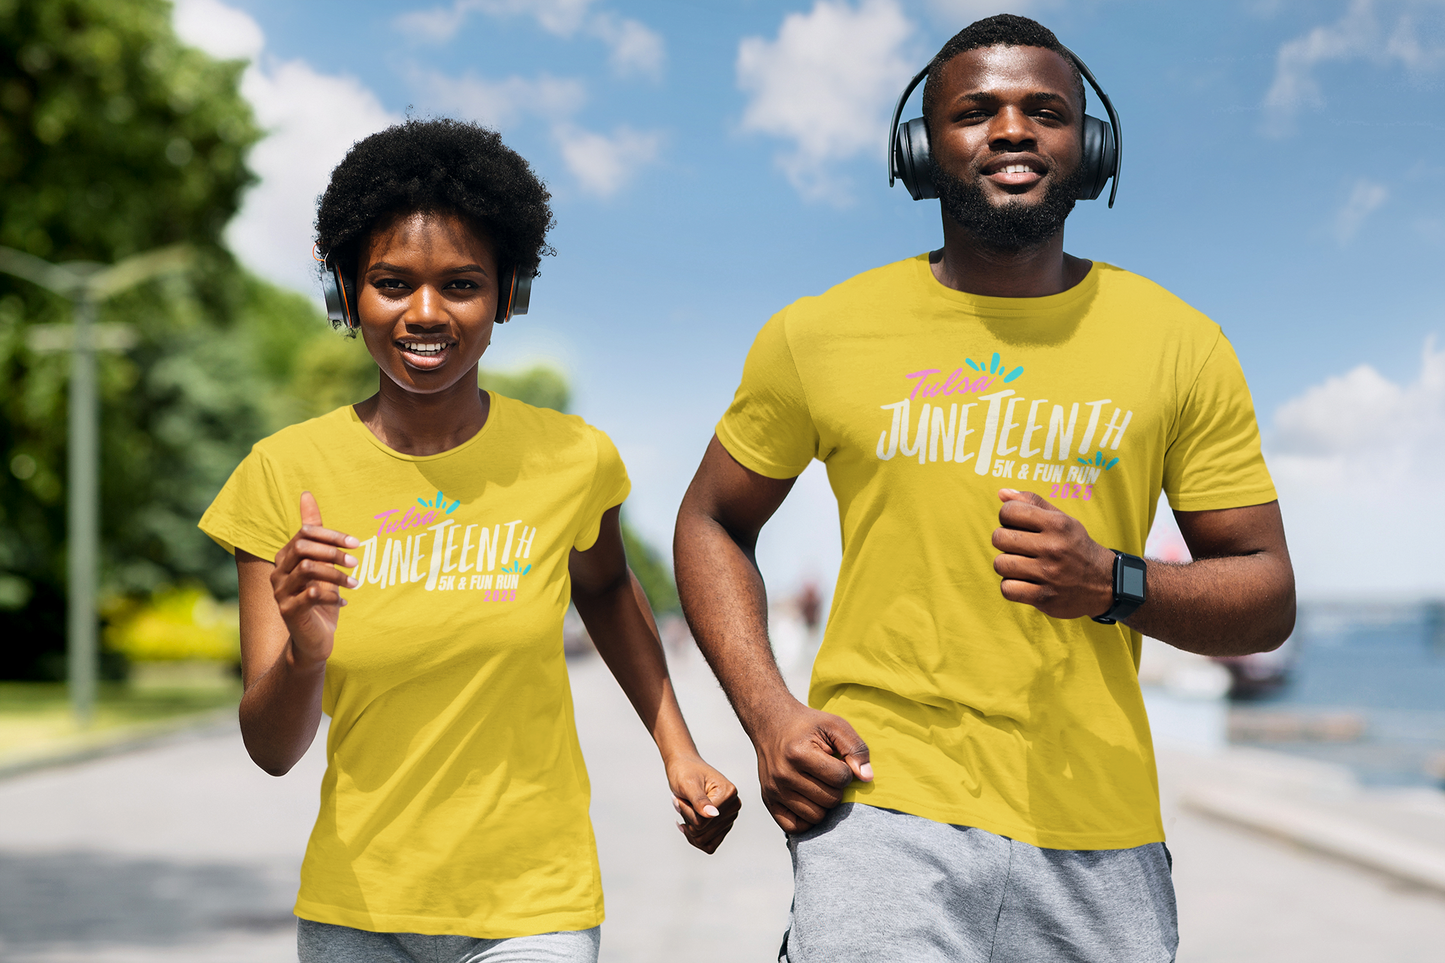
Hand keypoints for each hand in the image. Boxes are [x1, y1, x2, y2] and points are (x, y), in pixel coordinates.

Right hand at [270, 492, 359, 666]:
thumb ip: (315, 533)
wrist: (313, 639)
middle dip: (333, 552)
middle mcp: (278, 572)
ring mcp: (280, 592)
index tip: (356, 543)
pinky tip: (344, 601)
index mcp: (285, 557)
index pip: (305, 534)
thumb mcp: (322, 563)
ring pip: (308, 569)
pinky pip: (311, 594)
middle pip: (303, 548)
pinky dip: (332, 596)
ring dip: (336, 574)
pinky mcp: (288, 611)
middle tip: (357, 562)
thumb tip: (306, 494)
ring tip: (355, 583)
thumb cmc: (319, 597)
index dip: (331, 535)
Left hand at [667, 755, 741, 853]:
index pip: (703, 821)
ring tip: (685, 808)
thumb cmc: (685, 771)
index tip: (679, 797)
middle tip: (681, 801)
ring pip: (704, 840)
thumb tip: (713, 815)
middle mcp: (734, 806)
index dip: (686, 812)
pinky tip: (686, 824)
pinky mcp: (723, 825)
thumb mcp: (688, 784)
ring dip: (689, 827)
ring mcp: (729, 817)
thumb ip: (700, 800)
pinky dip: (695, 838)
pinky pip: (709, 845)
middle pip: (703, 832)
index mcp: (729, 794)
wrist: (685, 766)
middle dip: (687, 819)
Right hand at [754, 702, 871, 833]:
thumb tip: (867, 777)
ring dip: (824, 803)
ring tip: (819, 785)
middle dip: (836, 788)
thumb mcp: (834, 725)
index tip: (837, 761)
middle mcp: (783, 775)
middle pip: (830, 800)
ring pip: (815, 816)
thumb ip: (855, 748)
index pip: (840, 778)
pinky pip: (794, 827)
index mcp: (798, 754)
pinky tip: (809, 800)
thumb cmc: (806, 725)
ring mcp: (774, 790)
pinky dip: (806, 819)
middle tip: (828, 773)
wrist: (771, 724)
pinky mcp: (768, 801)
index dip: (846, 771)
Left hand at [992, 488, 1114, 618]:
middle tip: (1018, 547)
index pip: (1009, 511)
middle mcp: (1053, 548)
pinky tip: (1023, 583)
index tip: (1017, 525)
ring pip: (1000, 564)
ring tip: (1021, 565)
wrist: (1105, 583)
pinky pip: (1007, 589)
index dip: (1007, 517)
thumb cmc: (1075, 546)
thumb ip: (1032, 503)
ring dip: (1007, 566)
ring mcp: (1049, 574)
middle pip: (999, 538)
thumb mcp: (1062, 519)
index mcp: (1057, 524)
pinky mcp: (1045, 598)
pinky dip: (1011, 587)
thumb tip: (1001, 493)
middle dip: (1004, 542)